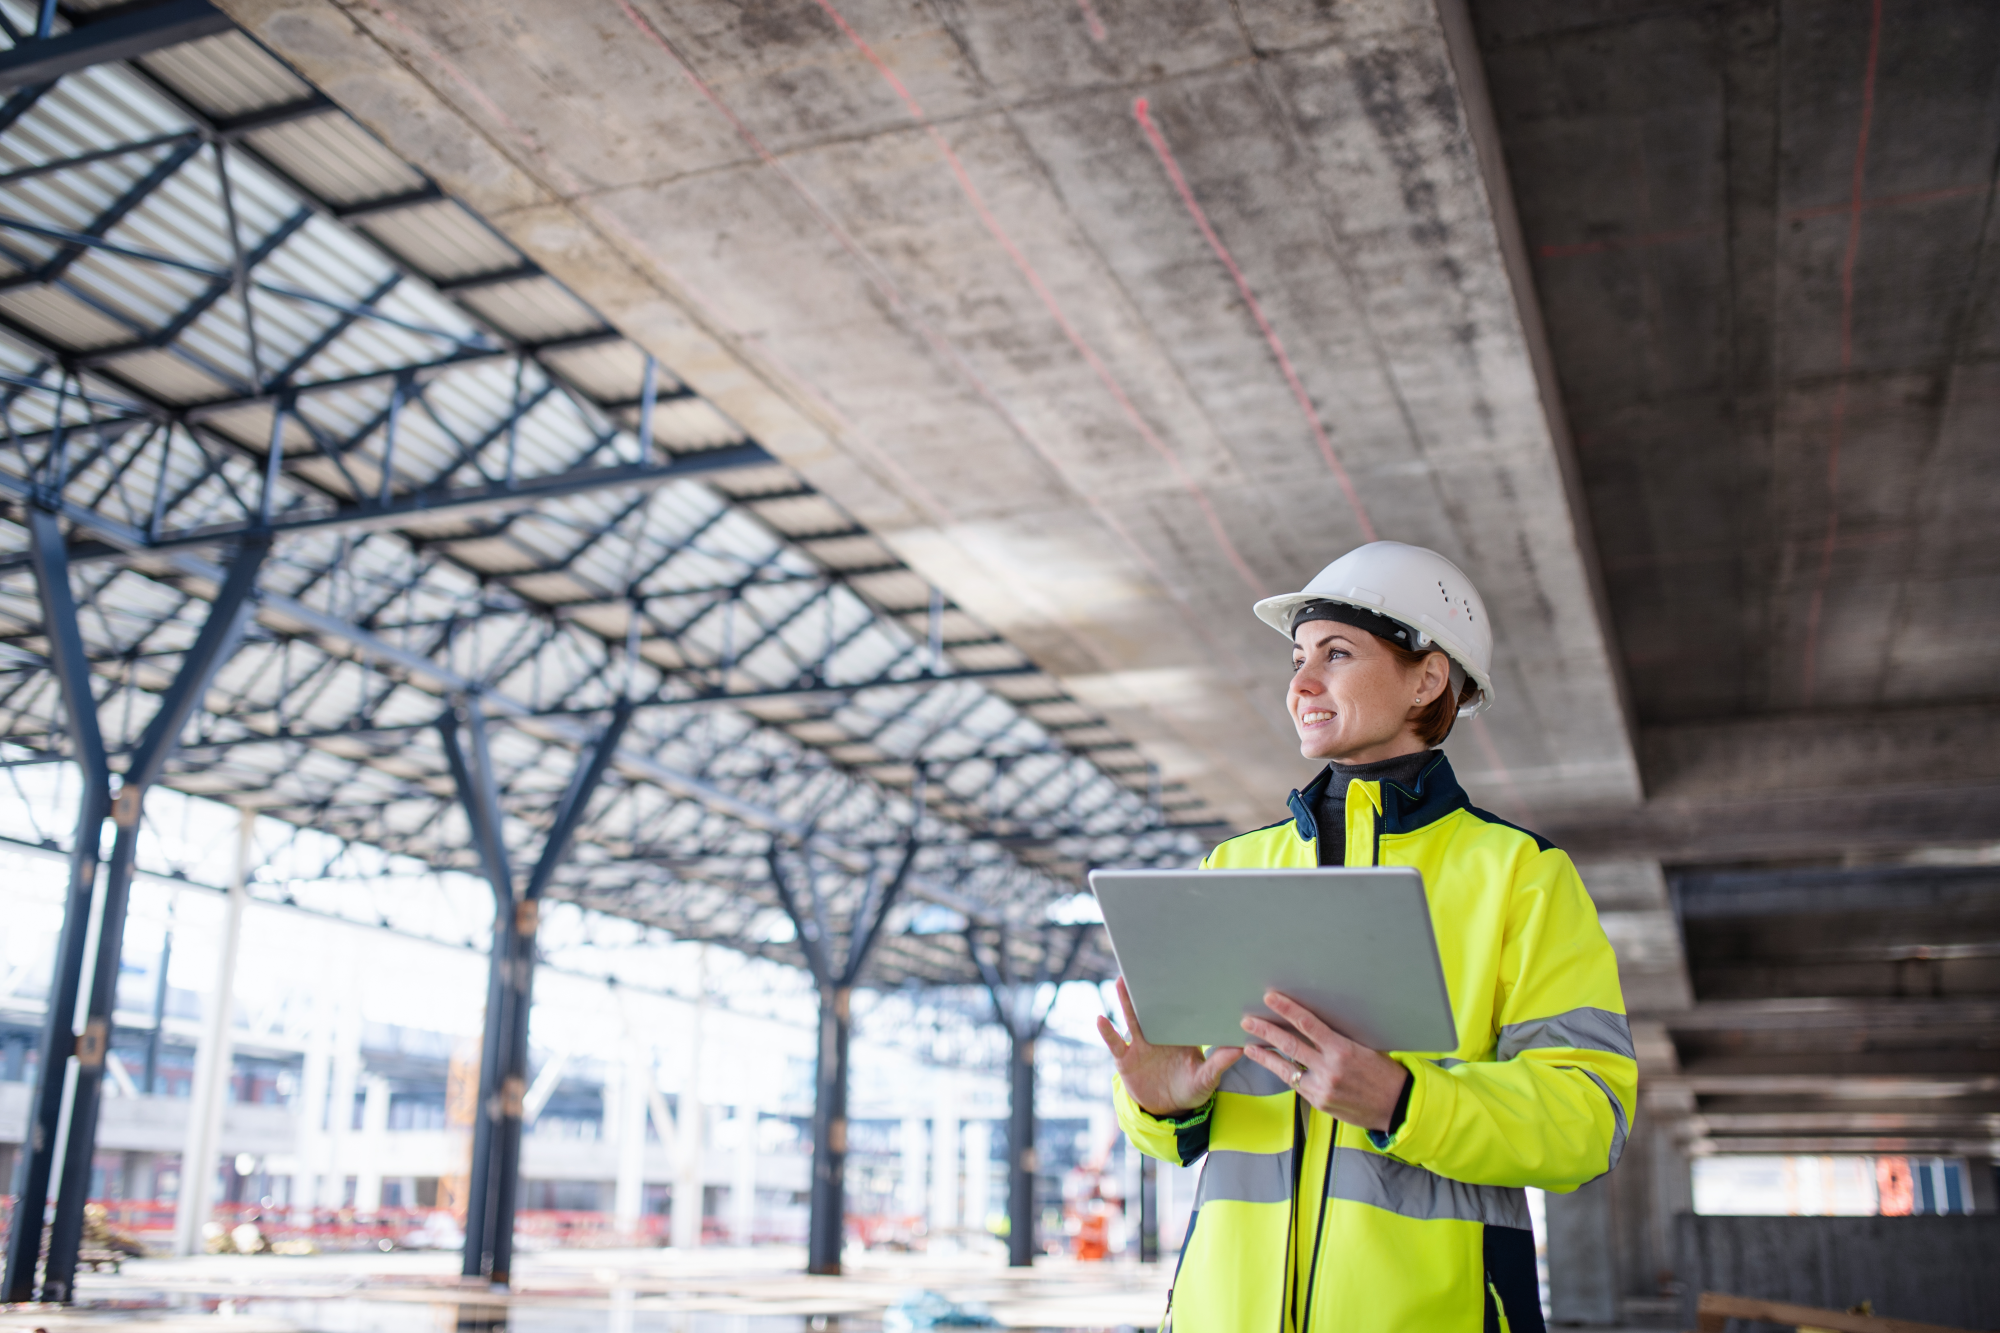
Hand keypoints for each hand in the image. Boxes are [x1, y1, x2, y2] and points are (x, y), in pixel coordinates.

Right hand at [1097, 977, 1242, 1116]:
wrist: (1168, 1110)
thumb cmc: (1191, 1090)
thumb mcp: (1207, 1078)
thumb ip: (1219, 1063)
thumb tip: (1241, 1047)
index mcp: (1178, 1035)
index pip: (1178, 1011)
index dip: (1178, 993)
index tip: (1180, 972)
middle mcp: (1158, 1035)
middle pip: (1152, 1008)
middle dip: (1148, 989)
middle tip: (1145, 965)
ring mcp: (1139, 1046)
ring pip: (1131, 1019)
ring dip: (1126, 1000)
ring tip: (1121, 981)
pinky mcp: (1125, 1059)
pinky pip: (1115, 1043)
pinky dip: (1107, 1031)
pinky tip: (1100, 1019)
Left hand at [1241, 990, 1408, 1131]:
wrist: (1397, 1106)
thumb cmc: (1384, 1072)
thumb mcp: (1366, 1048)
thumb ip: (1339, 1039)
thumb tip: (1314, 1025)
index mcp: (1343, 1050)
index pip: (1308, 1024)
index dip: (1287, 1010)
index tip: (1271, 998)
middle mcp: (1330, 1069)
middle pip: (1290, 1045)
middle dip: (1266, 1031)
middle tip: (1248, 1020)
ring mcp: (1322, 1088)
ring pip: (1286, 1068)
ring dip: (1265, 1055)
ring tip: (1250, 1045)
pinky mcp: (1319, 1102)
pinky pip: (1297, 1084)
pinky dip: (1283, 1072)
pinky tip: (1272, 1065)